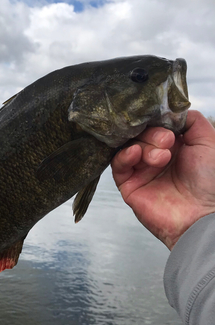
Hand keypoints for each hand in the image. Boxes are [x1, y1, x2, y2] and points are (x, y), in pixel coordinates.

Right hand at [111, 110, 214, 249]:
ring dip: (143, 145)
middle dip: (153, 134)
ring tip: (161, 155)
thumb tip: (173, 108)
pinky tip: (136, 153)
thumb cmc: (210, 182)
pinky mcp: (129, 185)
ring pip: (129, 145)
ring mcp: (141, 171)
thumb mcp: (208, 141)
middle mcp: (156, 157)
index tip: (167, 124)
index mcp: (174, 146)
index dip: (158, 120)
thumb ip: (192, 120)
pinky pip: (118, 165)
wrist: (202, 215)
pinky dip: (125, 155)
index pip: (155, 124)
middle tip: (168, 141)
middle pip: (140, 133)